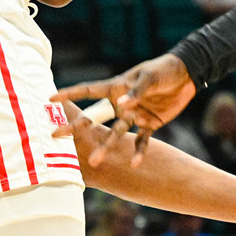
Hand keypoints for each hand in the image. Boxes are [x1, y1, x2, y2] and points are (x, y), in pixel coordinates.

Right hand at [51, 54, 196, 163]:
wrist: (186, 76)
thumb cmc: (163, 70)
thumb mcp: (149, 77)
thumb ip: (135, 91)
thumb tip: (121, 104)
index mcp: (116, 86)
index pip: (88, 90)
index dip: (69, 94)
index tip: (50, 100)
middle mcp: (121, 103)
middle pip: (95, 117)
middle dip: (75, 127)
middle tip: (55, 136)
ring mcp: (134, 116)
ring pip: (116, 134)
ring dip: (106, 147)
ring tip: (95, 161)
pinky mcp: (149, 125)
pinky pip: (142, 141)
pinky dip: (138, 153)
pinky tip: (134, 164)